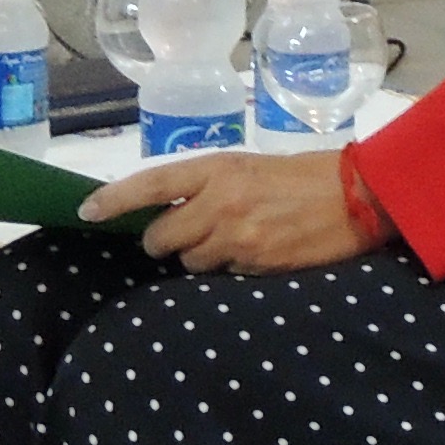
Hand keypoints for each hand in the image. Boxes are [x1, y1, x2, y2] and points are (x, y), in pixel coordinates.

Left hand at [81, 147, 378, 274]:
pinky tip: (256, 253)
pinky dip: (230, 269)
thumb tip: (169, 216)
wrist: (358, 197)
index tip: (86, 210)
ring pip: (190, 262)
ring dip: (201, 257)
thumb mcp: (249, 169)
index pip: (150, 185)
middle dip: (165, 243)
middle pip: (161, 237)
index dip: (114, 199)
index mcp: (217, 169)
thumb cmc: (303, 176)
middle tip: (187, 236)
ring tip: (235, 241)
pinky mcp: (257, 264)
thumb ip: (210, 189)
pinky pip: (223, 276)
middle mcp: (221, 202)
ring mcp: (238, 237)